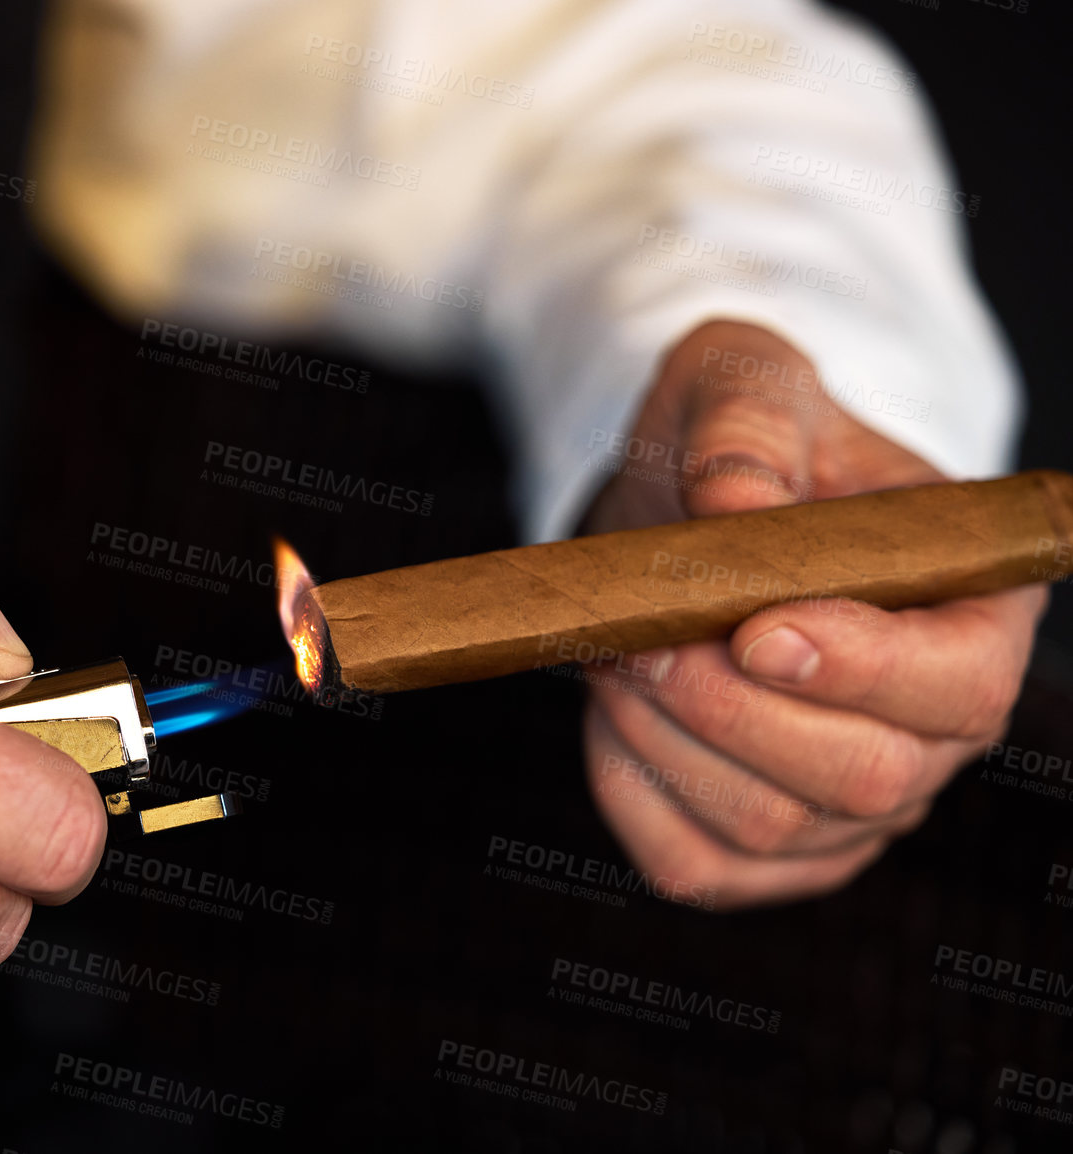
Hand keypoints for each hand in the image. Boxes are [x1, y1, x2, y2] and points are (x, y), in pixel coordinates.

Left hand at [579, 321, 1045, 908]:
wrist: (688, 507)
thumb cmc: (743, 444)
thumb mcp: (746, 390)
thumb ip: (746, 432)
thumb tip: (733, 503)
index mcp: (977, 612)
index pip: (956, 685)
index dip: (859, 671)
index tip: (754, 628)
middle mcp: (935, 730)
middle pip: (863, 778)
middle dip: (731, 709)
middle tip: (642, 637)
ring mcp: (857, 806)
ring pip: (768, 827)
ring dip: (667, 742)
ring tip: (617, 652)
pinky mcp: (768, 849)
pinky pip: (698, 867)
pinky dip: (633, 795)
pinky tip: (615, 713)